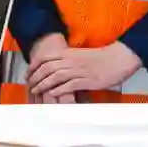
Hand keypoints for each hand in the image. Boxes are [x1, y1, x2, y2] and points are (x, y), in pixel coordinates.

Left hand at [26, 42, 142, 98]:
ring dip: (44, 84)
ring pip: (56, 76)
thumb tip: (55, 67)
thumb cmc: (101, 58)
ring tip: (37, 90)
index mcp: (70, 53)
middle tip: (30, 84)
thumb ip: (68, 60)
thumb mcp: (81, 55)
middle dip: (36, 77)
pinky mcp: (88, 81)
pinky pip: (69, 85)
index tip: (28, 73)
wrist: (119, 58)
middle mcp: (72, 61)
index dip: (34, 65)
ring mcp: (80, 71)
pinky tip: (52, 94)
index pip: (46, 57)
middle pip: (48, 67)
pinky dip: (59, 90)